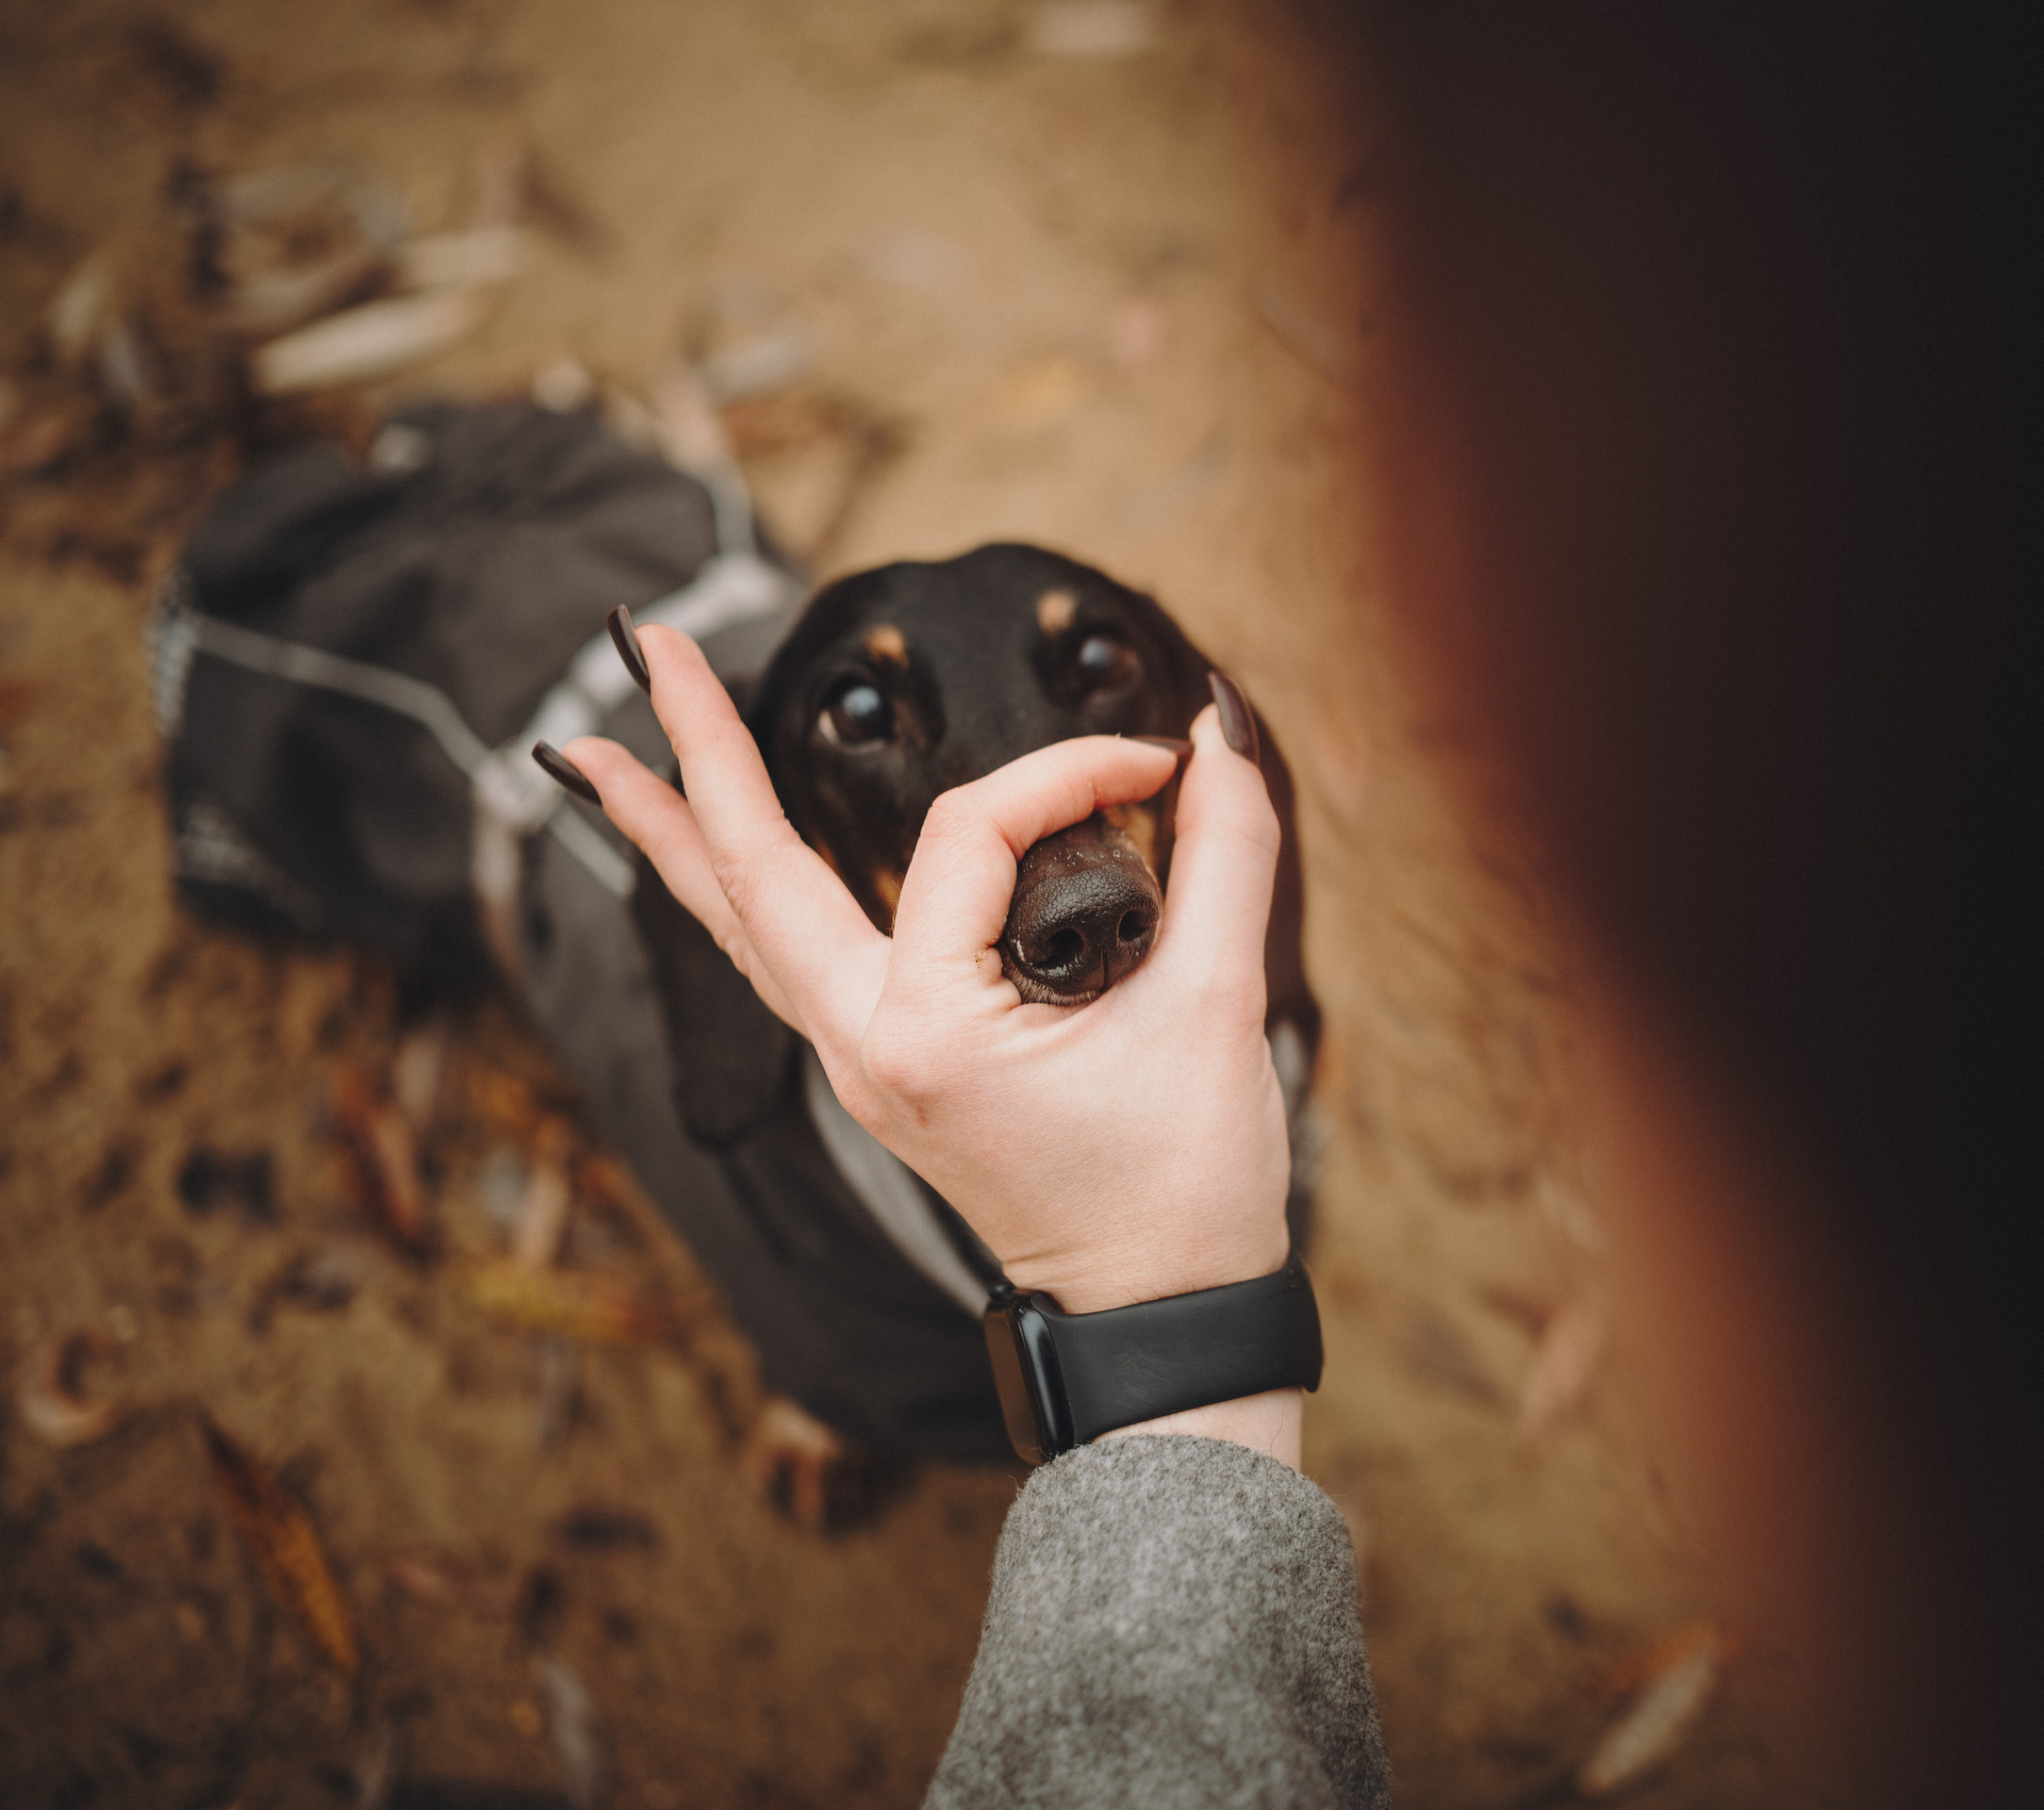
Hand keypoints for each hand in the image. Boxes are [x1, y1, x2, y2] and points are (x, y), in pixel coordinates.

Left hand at [562, 626, 1299, 1457]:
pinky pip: (783, 965)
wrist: (1159, 1319)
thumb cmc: (1184, 1186)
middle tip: (651, 641)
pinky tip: (712, 858)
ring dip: (678, 831)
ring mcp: (859, 1064)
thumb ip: (1226, 855)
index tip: (1157, 771)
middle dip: (699, 751)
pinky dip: (739, 899)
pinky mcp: (882, 1072)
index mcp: (931, 1031)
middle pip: (752, 873)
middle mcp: (866, 1046)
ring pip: (741, 925)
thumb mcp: (1218, 1007)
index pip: (974, 838)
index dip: (1069, 774)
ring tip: (603, 750)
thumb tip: (1213, 737)